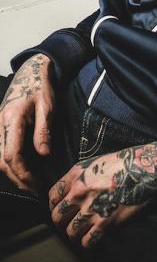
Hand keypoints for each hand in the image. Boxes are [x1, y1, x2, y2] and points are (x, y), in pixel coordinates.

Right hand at [0, 54, 54, 191]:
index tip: (37, 184)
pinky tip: (22, 171)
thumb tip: (43, 155)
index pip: (12, 155)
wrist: (30, 70)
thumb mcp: (47, 105)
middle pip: (1, 161)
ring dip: (12, 174)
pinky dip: (8, 164)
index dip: (23, 173)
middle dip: (18, 179)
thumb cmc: (41, 86)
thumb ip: (44, 130)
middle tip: (36, 190)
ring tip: (30, 185)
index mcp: (11, 118)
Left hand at [49, 140, 156, 247]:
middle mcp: (79, 194)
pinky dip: (88, 241)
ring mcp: (91, 210)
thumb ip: (81, 175)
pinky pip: (86, 242)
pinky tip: (93, 235)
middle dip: (62, 220)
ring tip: (81, 230)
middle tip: (69, 220)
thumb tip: (72, 189)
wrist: (147, 172)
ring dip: (75, 232)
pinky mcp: (104, 224)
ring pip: (70, 232)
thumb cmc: (126, 163)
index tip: (60, 206)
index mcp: (76, 175)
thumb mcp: (98, 161)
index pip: (52, 196)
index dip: (55, 203)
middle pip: (57, 216)